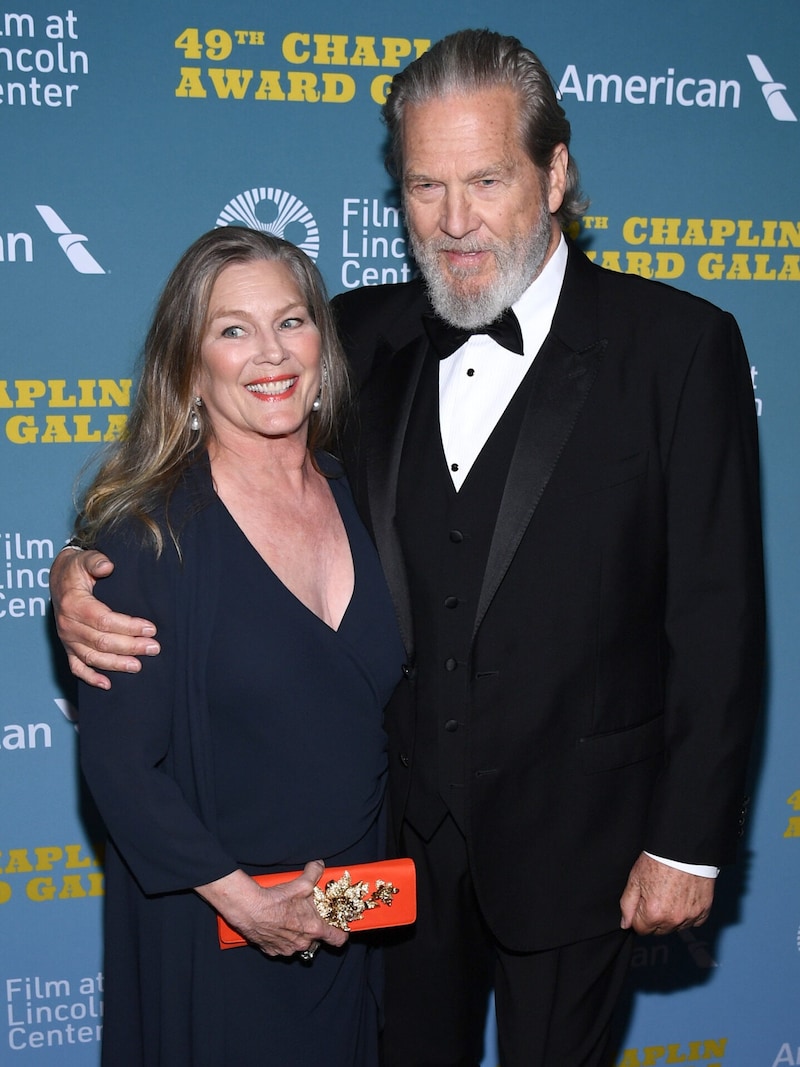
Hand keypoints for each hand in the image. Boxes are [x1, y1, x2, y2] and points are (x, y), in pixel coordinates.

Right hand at [50, 548, 159, 688]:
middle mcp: (68, 625)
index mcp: (74, 605)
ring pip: (92, 658)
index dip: (128, 627)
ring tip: (139, 666)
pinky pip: (77, 667)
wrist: (59, 579)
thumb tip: (107, 566)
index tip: (150, 628)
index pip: (104, 621)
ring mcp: (67, 639)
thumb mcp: (85, 559)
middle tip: (154, 648)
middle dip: (130, 646)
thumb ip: (96, 561)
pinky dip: (91, 678)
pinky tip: (108, 684)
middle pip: (102, 642)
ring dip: (116, 664)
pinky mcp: (68, 648)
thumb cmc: (77, 569)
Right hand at [198, 861, 347, 956]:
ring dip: (296, 934)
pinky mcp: (272, 951)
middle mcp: (302, 944)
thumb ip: (314, 873)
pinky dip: (281, 938)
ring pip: (298, 944)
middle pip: (315, 940)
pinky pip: (282, 946)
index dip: (340, 933)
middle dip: (313, 928)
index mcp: (314, 929)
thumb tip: (319, 865)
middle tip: (307, 914)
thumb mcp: (301, 883)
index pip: (337, 939)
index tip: (339, 928)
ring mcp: (287, 950)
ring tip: (289, 919)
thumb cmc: (276, 899)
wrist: (249, 909)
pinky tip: (276, 925)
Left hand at [619, 852, 713, 934]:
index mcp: (653, 913)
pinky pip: (693, 922)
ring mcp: (690, 917)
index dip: (638, 916)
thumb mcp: (635, 879)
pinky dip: (687, 914)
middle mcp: (673, 919)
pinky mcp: (703, 911)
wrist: (683, 849)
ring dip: (671, 917)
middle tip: (656, 896)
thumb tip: (626, 924)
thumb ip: (627, 904)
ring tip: (670, 895)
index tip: (642, 903)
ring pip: (675, 928)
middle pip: (658, 931)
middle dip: (654, 918)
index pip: (640, 929)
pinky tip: (683, 898)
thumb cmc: (659, 860)